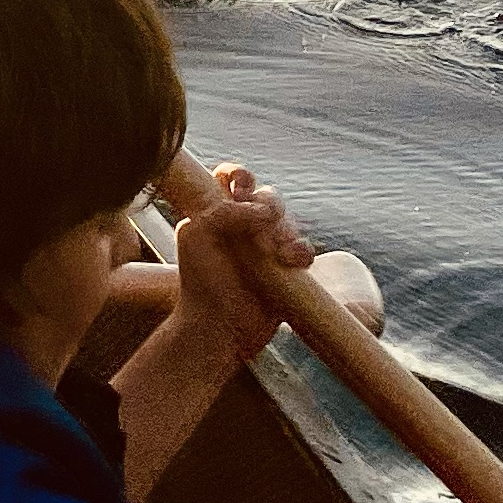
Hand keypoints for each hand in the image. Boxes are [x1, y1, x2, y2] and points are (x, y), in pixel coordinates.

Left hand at [166, 165, 314, 359]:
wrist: (219, 327)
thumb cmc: (200, 280)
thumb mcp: (198, 235)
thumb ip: (225, 211)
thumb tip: (265, 211)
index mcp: (217, 211)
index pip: (232, 178)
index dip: (240, 175)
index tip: (240, 187)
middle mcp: (244, 226)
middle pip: (267, 196)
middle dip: (269, 203)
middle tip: (263, 221)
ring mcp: (267, 246)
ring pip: (288, 221)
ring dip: (285, 231)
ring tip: (275, 253)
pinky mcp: (287, 268)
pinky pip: (304, 249)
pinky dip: (301, 251)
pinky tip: (289, 261)